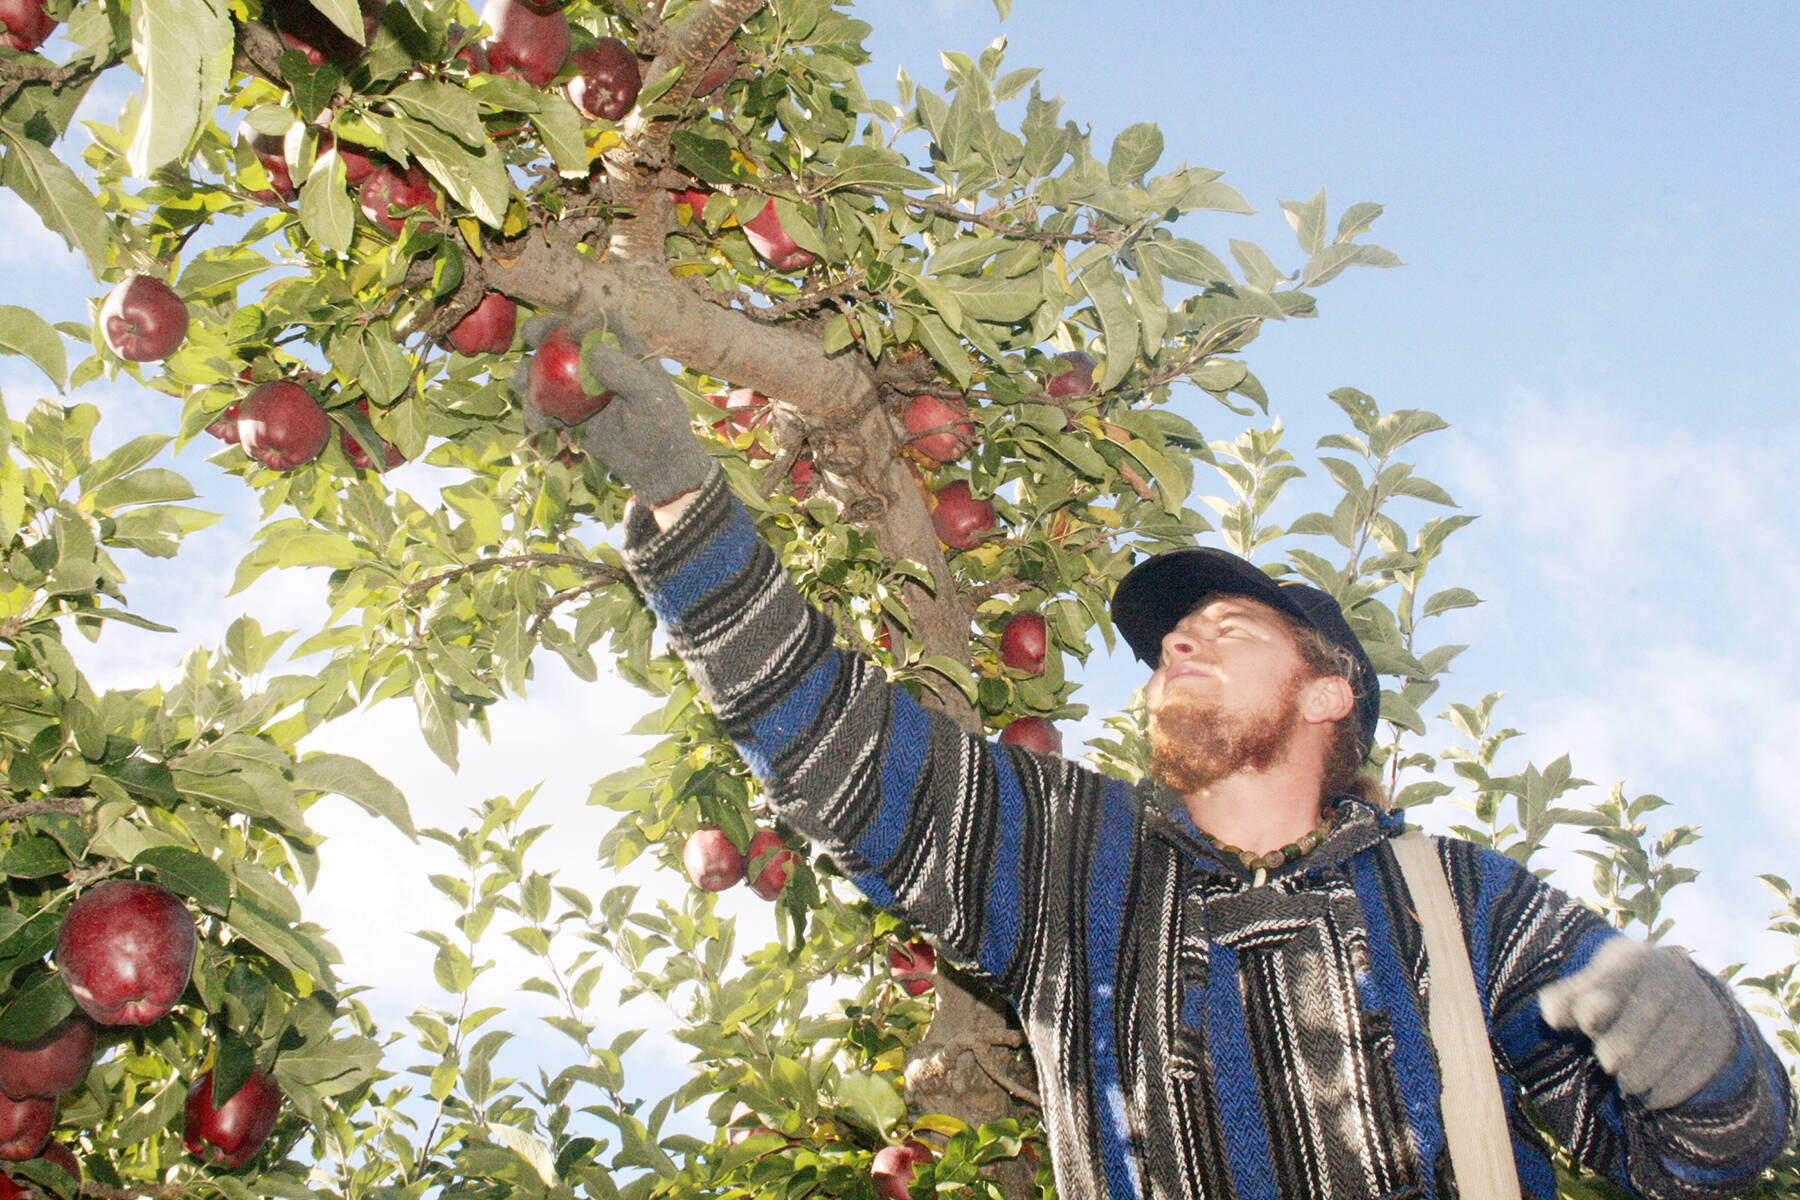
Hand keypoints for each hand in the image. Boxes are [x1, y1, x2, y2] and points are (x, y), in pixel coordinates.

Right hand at [511, 313, 712, 508]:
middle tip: (527, 336)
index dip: (587, 321)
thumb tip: (592, 351)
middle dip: (543, 333)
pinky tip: (539, 424)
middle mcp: (600, 365)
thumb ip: (625, 372)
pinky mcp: (571, 413)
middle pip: (567, 339)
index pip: (606, 323)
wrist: (654, 467)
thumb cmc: (661, 428)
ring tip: (520, 383)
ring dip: (528, 374)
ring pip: (548, 372)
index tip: (572, 333)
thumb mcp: (650, 398)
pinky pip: (546, 406)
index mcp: (626, 353)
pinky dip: (536, 413)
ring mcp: (582, 389)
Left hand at [1537, 938, 1735, 1109]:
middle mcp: (1673, 977)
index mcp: (1634, 960)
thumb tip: (1550, 1014)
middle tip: (1605, 1064)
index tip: (1585, 1023)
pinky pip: (1702, 1062)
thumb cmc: (1616, 994)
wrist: (1677, 992)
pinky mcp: (1718, 1036)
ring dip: (1651, 1066)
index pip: (1621, 975)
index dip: (1603, 999)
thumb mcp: (1589, 988)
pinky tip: (1652, 1100)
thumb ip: (1565, 1000)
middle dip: (1628, 1038)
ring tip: (1626, 1085)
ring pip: (1681, 1035)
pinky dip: (1676, 1085)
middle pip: (1654, 1004)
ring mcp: (1700, 1005)